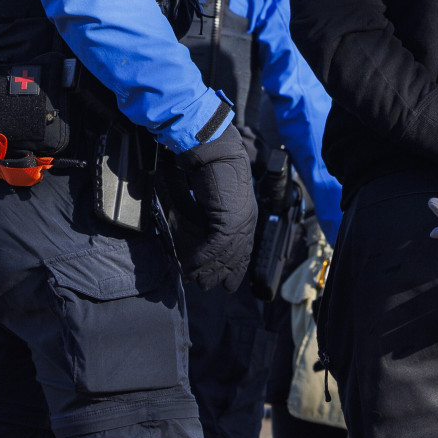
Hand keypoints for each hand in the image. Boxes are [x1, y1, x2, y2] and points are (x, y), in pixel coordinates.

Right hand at [166, 123, 256, 289]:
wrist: (215, 150)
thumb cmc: (212, 168)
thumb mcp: (216, 198)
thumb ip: (212, 215)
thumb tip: (200, 230)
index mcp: (246, 215)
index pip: (243, 248)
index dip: (234, 266)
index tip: (226, 281)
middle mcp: (247, 221)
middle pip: (236, 255)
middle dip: (221, 273)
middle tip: (205, 286)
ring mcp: (241, 221)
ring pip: (226, 255)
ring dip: (207, 270)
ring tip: (194, 281)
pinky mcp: (229, 219)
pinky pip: (215, 247)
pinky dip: (201, 258)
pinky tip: (190, 267)